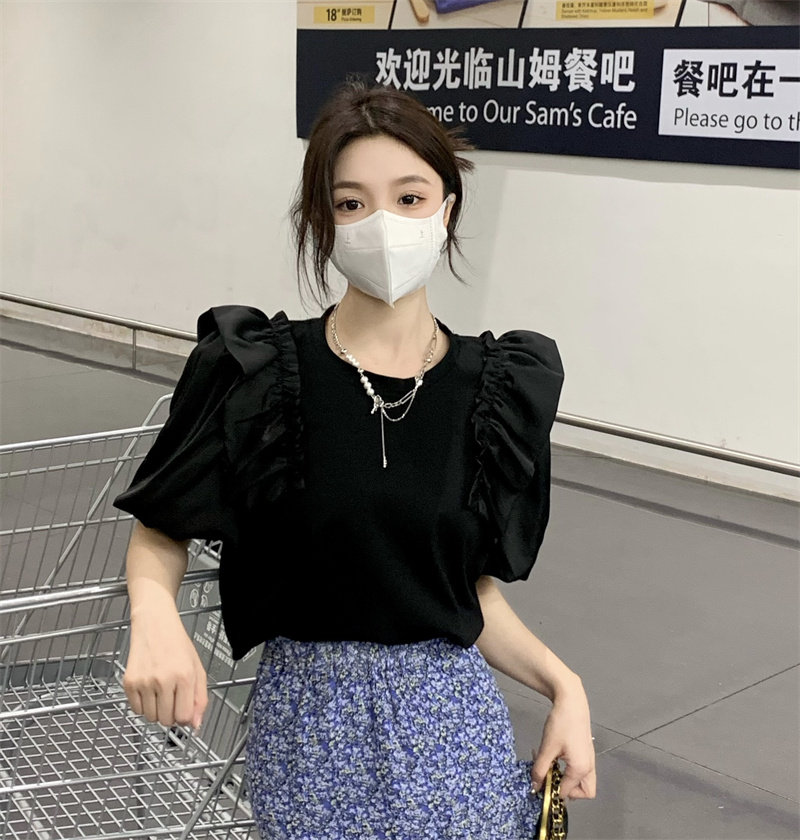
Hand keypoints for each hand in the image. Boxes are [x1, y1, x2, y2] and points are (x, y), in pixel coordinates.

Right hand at [123, 608, 207, 728]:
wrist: (154, 624)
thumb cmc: (177, 644)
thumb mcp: (197, 667)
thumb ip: (200, 697)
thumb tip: (196, 725)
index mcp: (184, 675)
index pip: (184, 717)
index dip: (185, 717)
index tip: (184, 708)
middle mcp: (164, 680)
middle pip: (166, 720)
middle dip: (171, 714)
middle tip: (173, 697)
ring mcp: (144, 682)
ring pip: (150, 718)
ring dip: (157, 710)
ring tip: (161, 691)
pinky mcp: (129, 682)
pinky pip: (136, 710)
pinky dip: (143, 705)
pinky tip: (149, 689)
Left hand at [530, 677, 595, 799]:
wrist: (571, 702)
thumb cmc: (560, 724)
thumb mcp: (547, 748)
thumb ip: (540, 769)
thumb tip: (535, 787)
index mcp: (581, 769)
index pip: (565, 792)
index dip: (550, 790)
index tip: (537, 781)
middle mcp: (589, 768)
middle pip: (584, 793)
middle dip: (567, 791)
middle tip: (552, 778)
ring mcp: (590, 760)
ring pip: (583, 782)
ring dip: (568, 780)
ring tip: (552, 767)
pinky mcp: (587, 752)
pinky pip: (581, 770)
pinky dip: (569, 770)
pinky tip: (556, 757)